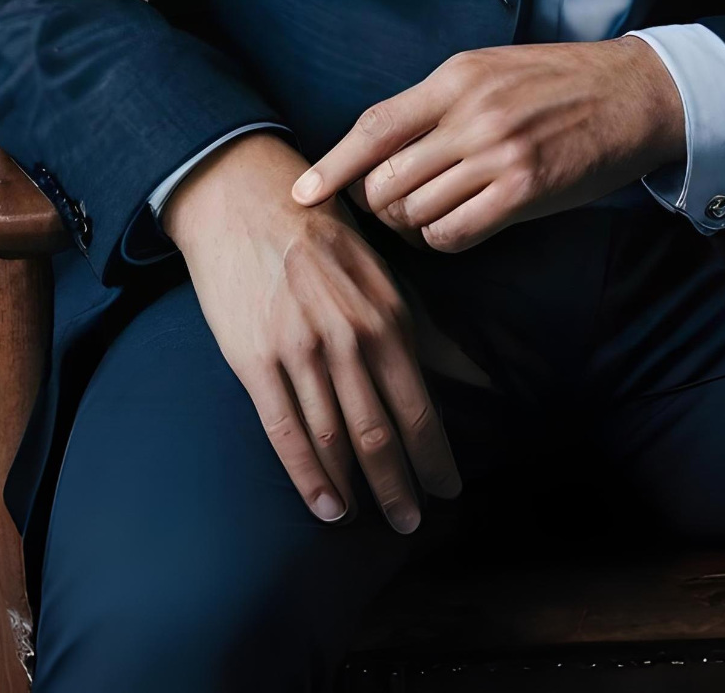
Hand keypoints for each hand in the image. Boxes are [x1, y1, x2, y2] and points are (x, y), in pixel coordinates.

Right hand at [162, 132, 462, 530]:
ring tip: (371, 518)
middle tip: (412, 523)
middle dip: (400, 485)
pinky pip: (285, 431)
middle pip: (380, 432)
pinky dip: (308, 476)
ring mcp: (300, 350)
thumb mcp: (383, 277)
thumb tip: (477, 375)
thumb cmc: (323, 238)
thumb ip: (427, 331)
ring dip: (357, 487)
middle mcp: (349, 338)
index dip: (435, 456)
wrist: (246, 201)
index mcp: (387, 316)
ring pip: (335, 438)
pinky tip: (325, 504)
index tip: (448, 491)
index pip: (419, 405)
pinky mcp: (255, 359)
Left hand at [292, 38, 685, 253]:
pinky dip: (444, 239)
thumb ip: (439, 101)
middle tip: (391, 210)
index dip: (332, 166)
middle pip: (386, 181)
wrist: (632, 93)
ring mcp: (498, 153)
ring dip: (413, 226)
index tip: (302, 194)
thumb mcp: (491, 69)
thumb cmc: (558, 82)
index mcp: (456, 77)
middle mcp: (471, 114)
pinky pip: (455, 234)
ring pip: (416, 213)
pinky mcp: (525, 191)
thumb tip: (383, 145)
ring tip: (431, 216)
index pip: (375, 126)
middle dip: (377, 206)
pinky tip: (459, 227)